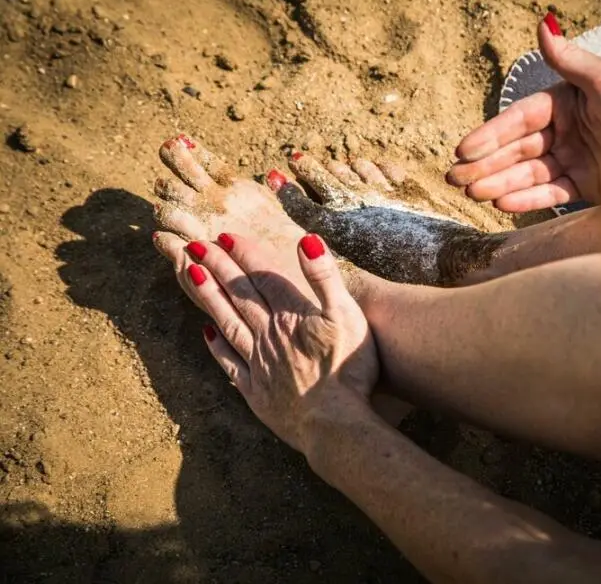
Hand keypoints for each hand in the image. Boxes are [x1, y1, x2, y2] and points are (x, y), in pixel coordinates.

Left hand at [180, 232, 378, 453]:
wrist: (334, 424)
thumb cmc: (348, 370)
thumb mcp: (347, 315)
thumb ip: (325, 277)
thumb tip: (307, 240)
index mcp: (291, 315)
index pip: (263, 276)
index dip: (244, 254)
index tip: (224, 235)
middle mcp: (269, 335)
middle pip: (240, 295)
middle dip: (217, 268)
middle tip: (195, 247)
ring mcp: (259, 364)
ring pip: (228, 323)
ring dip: (210, 298)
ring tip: (192, 276)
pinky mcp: (257, 392)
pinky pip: (230, 364)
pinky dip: (217, 347)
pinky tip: (207, 334)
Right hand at [446, 17, 600, 211]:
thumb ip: (571, 59)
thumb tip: (544, 23)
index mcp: (569, 101)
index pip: (521, 120)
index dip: (490, 135)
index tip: (463, 150)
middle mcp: (569, 130)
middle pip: (517, 149)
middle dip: (485, 165)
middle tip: (454, 178)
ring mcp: (576, 160)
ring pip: (528, 173)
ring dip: (498, 184)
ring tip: (471, 194)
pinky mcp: (587, 188)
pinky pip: (551, 194)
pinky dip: (526, 199)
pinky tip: (502, 204)